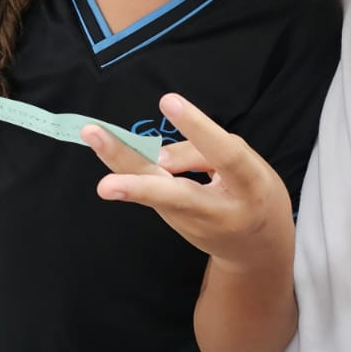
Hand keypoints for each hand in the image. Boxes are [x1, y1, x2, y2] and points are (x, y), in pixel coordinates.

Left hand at [84, 93, 292, 270]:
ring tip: (92, 136)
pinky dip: (129, 167)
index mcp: (251, 187)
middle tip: (104, 182)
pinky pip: (151, 189)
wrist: (257, 250)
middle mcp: (217, 212)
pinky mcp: (173, 222)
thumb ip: (206, 152)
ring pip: (152, 193)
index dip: (197, 129)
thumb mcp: (247, 166)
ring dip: (120, 169)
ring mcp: (190, 223)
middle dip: (138, 186)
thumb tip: (156, 153)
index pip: (224, 155)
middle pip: (175, 196)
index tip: (168, 101)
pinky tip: (107, 145)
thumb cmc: (254, 194)